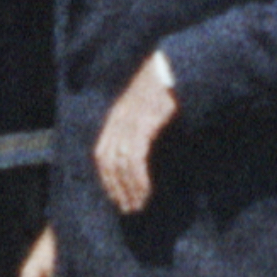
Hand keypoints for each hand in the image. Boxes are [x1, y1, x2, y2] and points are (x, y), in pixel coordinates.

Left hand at [94, 50, 179, 213]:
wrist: (173, 68)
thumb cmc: (163, 90)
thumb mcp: (144, 109)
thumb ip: (138, 129)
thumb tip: (140, 154)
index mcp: (116, 118)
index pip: (102, 155)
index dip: (107, 178)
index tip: (117, 197)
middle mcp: (118, 121)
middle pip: (107, 162)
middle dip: (115, 188)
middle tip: (127, 208)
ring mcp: (129, 122)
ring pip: (120, 164)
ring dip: (128, 188)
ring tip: (138, 205)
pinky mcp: (144, 123)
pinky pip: (135, 158)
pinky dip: (138, 178)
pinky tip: (146, 191)